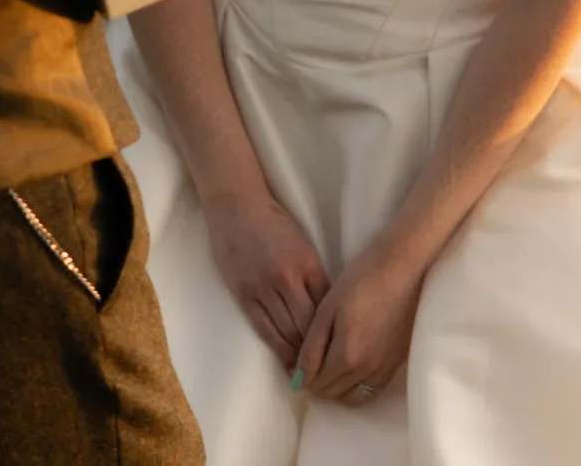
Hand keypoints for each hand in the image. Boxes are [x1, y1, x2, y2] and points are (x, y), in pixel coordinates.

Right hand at [206, 193, 328, 366]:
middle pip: (309, 324)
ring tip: (311, 373)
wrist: (237, 208)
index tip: (343, 349)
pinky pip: (264, 328)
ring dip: (300, 354)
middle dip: (320, 350)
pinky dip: (278, 348)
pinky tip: (287, 361)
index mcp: (308, 264)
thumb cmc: (273, 223)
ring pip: (287, 331)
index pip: (327, 307)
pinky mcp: (244, 294)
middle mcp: (288, 279)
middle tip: (330, 370)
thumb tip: (325, 308)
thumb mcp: (303, 245)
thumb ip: (312, 275)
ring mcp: (264, 288)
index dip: (335, 331)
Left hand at [295, 242, 426, 405]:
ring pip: (353, 396)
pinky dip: (357, 385)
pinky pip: (372, 389)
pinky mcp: (397, 363)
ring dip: (337, 387)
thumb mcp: (327, 310)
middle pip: (332, 393)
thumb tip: (298, 380)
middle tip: (311, 360)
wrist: (402, 267)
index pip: (315, 384)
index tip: (296, 361)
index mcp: (346, 357)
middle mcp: (367, 371)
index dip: (301, 376)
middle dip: (316, 382)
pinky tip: (352, 365)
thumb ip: (311, 348)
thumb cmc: (360, 281)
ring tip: (330, 364)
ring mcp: (385, 369)